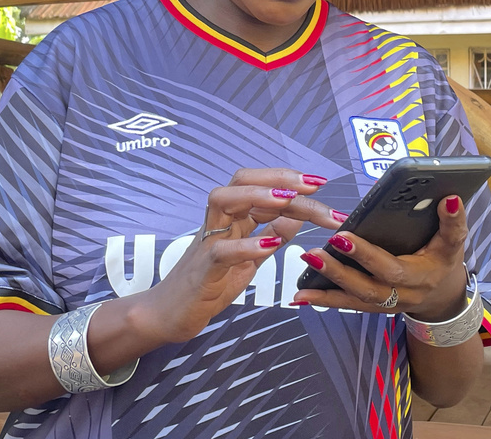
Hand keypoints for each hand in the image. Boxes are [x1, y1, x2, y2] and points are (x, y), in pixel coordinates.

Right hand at [140, 168, 343, 342]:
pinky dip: (246, 246)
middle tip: (312, 184)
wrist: (170, 314)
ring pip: (223, 200)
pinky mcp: (203, 268)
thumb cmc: (209, 284)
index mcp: (233, 217)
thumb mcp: (250, 259)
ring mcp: (208, 241)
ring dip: (257, 196)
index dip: (290, 182)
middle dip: (279, 178)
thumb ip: (271, 235)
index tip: (320, 183)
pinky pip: (221, 250)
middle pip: (243, 181)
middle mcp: (219, 221)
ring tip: (287, 199)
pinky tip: (270, 245)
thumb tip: (297, 217)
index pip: (262, 187)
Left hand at [292, 194, 468, 320]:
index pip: (391, 267)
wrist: (443, 295)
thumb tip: (450, 199)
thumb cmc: (444, 261)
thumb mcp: (455, 242)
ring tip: (304, 266)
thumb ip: (453, 222)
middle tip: (313, 252)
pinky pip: (347, 305)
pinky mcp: (372, 307)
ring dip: (326, 286)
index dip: (366, 254)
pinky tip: (300, 295)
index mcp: (420, 277)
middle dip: (339, 271)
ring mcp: (385, 305)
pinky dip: (323, 300)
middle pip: (367, 287)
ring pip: (354, 299)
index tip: (343, 234)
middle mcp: (401, 295)